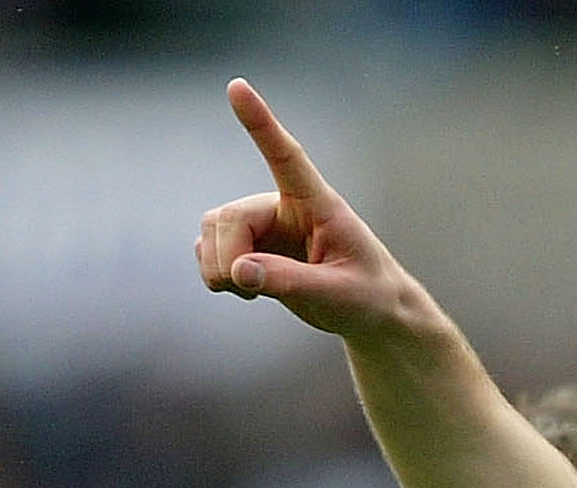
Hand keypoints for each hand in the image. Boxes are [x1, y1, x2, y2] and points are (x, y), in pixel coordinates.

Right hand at [194, 80, 407, 336]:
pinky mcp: (249, 246)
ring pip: (211, 232)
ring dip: (219, 269)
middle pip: (228, 218)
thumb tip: (237, 270)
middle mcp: (284, 206)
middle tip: (248, 290)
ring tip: (253, 292)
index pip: (286, 157)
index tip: (237, 86)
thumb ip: (290, 282)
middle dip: (228, 258)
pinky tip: (245, 289)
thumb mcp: (338, 295)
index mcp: (318, 205)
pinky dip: (217, 275)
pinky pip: (207, 250)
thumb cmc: (367, 296)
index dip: (261, 123)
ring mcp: (262, 225)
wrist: (369, 312)